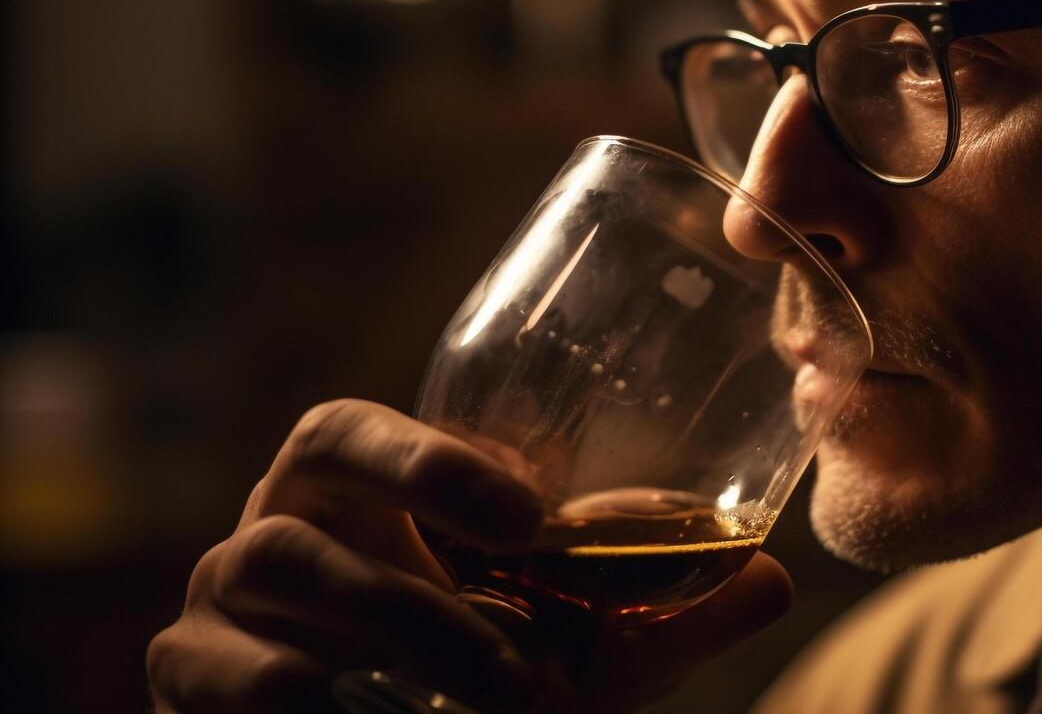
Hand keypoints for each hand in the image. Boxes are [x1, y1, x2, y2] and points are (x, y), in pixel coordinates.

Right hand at [146, 399, 792, 711]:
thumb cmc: (476, 678)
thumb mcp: (580, 650)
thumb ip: (666, 613)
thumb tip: (776, 580)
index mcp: (355, 490)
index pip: (351, 432)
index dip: (427, 459)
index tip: (531, 514)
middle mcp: (273, 526)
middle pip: (298, 501)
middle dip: (410, 578)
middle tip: (522, 659)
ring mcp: (217, 606)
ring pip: (271, 583)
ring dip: (397, 648)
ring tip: (504, 701)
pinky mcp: (187, 682)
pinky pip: (225, 680)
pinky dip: (302, 702)